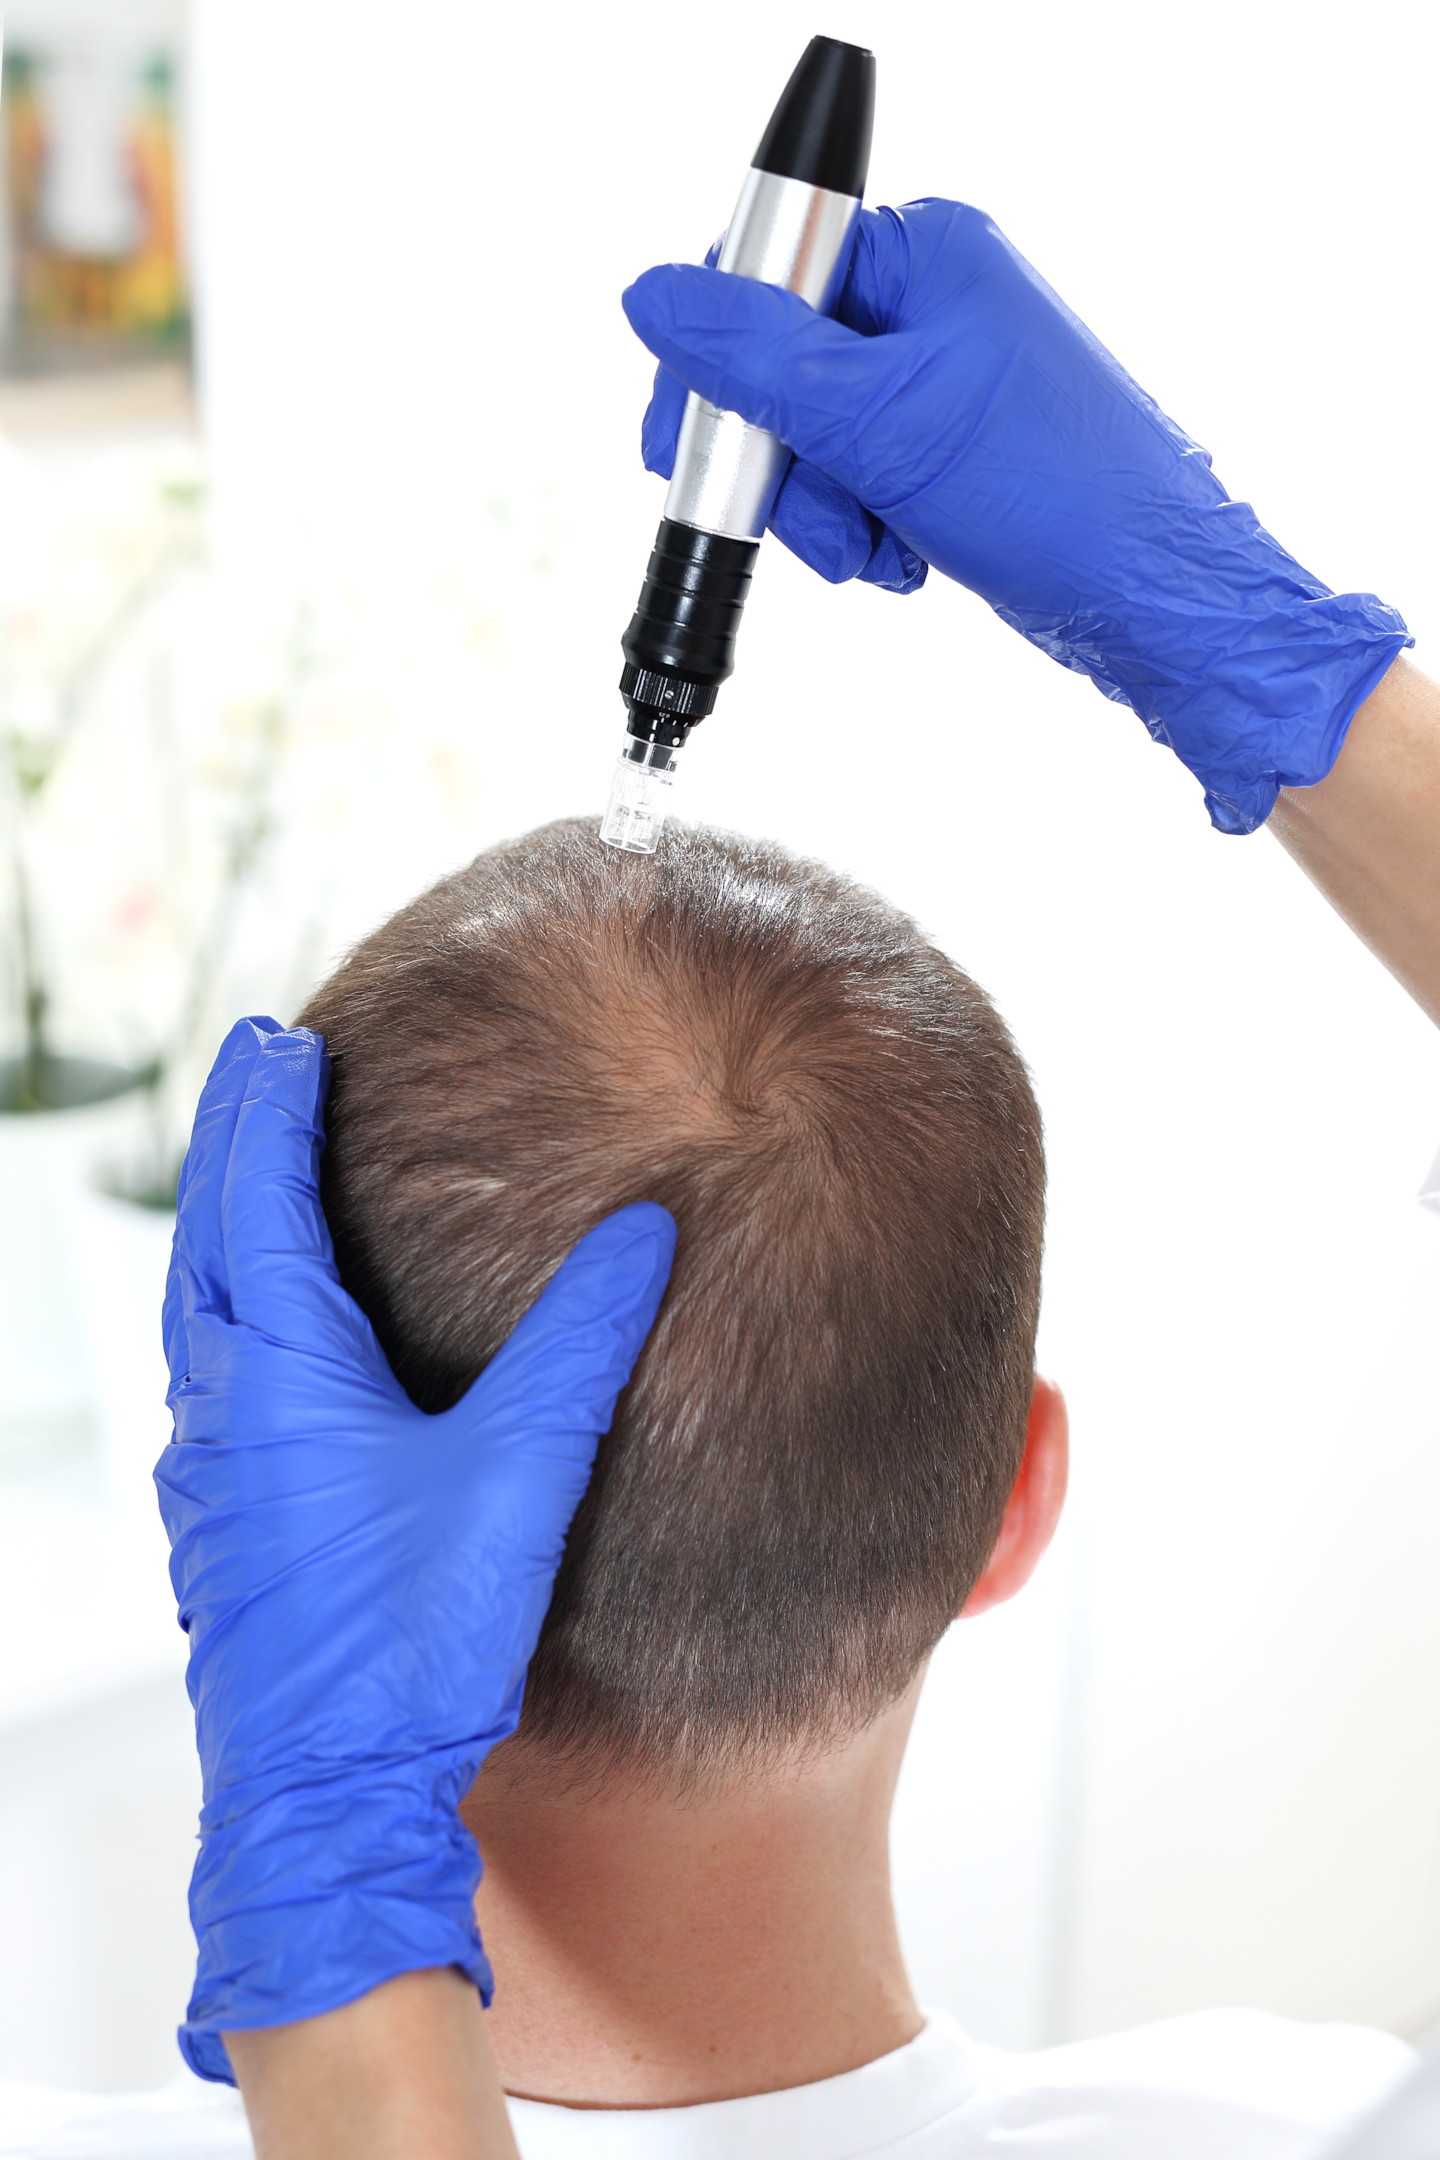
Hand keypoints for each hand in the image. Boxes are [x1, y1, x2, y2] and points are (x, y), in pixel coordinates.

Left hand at [156, 1018, 674, 2084]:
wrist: (325, 1797)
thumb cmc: (414, 1644)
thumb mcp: (522, 1472)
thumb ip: (581, 1341)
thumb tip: (644, 1228)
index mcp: (280, 1373)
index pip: (257, 1199)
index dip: (270, 1110)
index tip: (284, 1039)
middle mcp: (222, 1408)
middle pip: (207, 1237)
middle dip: (232, 1141)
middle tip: (259, 1067)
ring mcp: (206, 1471)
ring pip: (196, 1309)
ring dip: (222, 1225)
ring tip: (257, 1171)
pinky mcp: (217, 1523)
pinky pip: (206, 1375)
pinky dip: (225, 1307)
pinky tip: (269, 1332)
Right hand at [627, 199, 1409, 832]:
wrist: (1155, 602)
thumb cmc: (1055, 497)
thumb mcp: (880, 421)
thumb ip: (754, 359)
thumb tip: (652, 297)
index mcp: (927, 251)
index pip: (764, 272)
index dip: (715, 365)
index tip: (690, 446)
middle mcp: (934, 302)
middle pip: (778, 365)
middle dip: (778, 460)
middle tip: (789, 517)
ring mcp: (943, 379)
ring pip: (812, 436)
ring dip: (822, 510)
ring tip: (873, 551)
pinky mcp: (949, 450)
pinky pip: (857, 479)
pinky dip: (862, 530)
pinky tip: (904, 559)